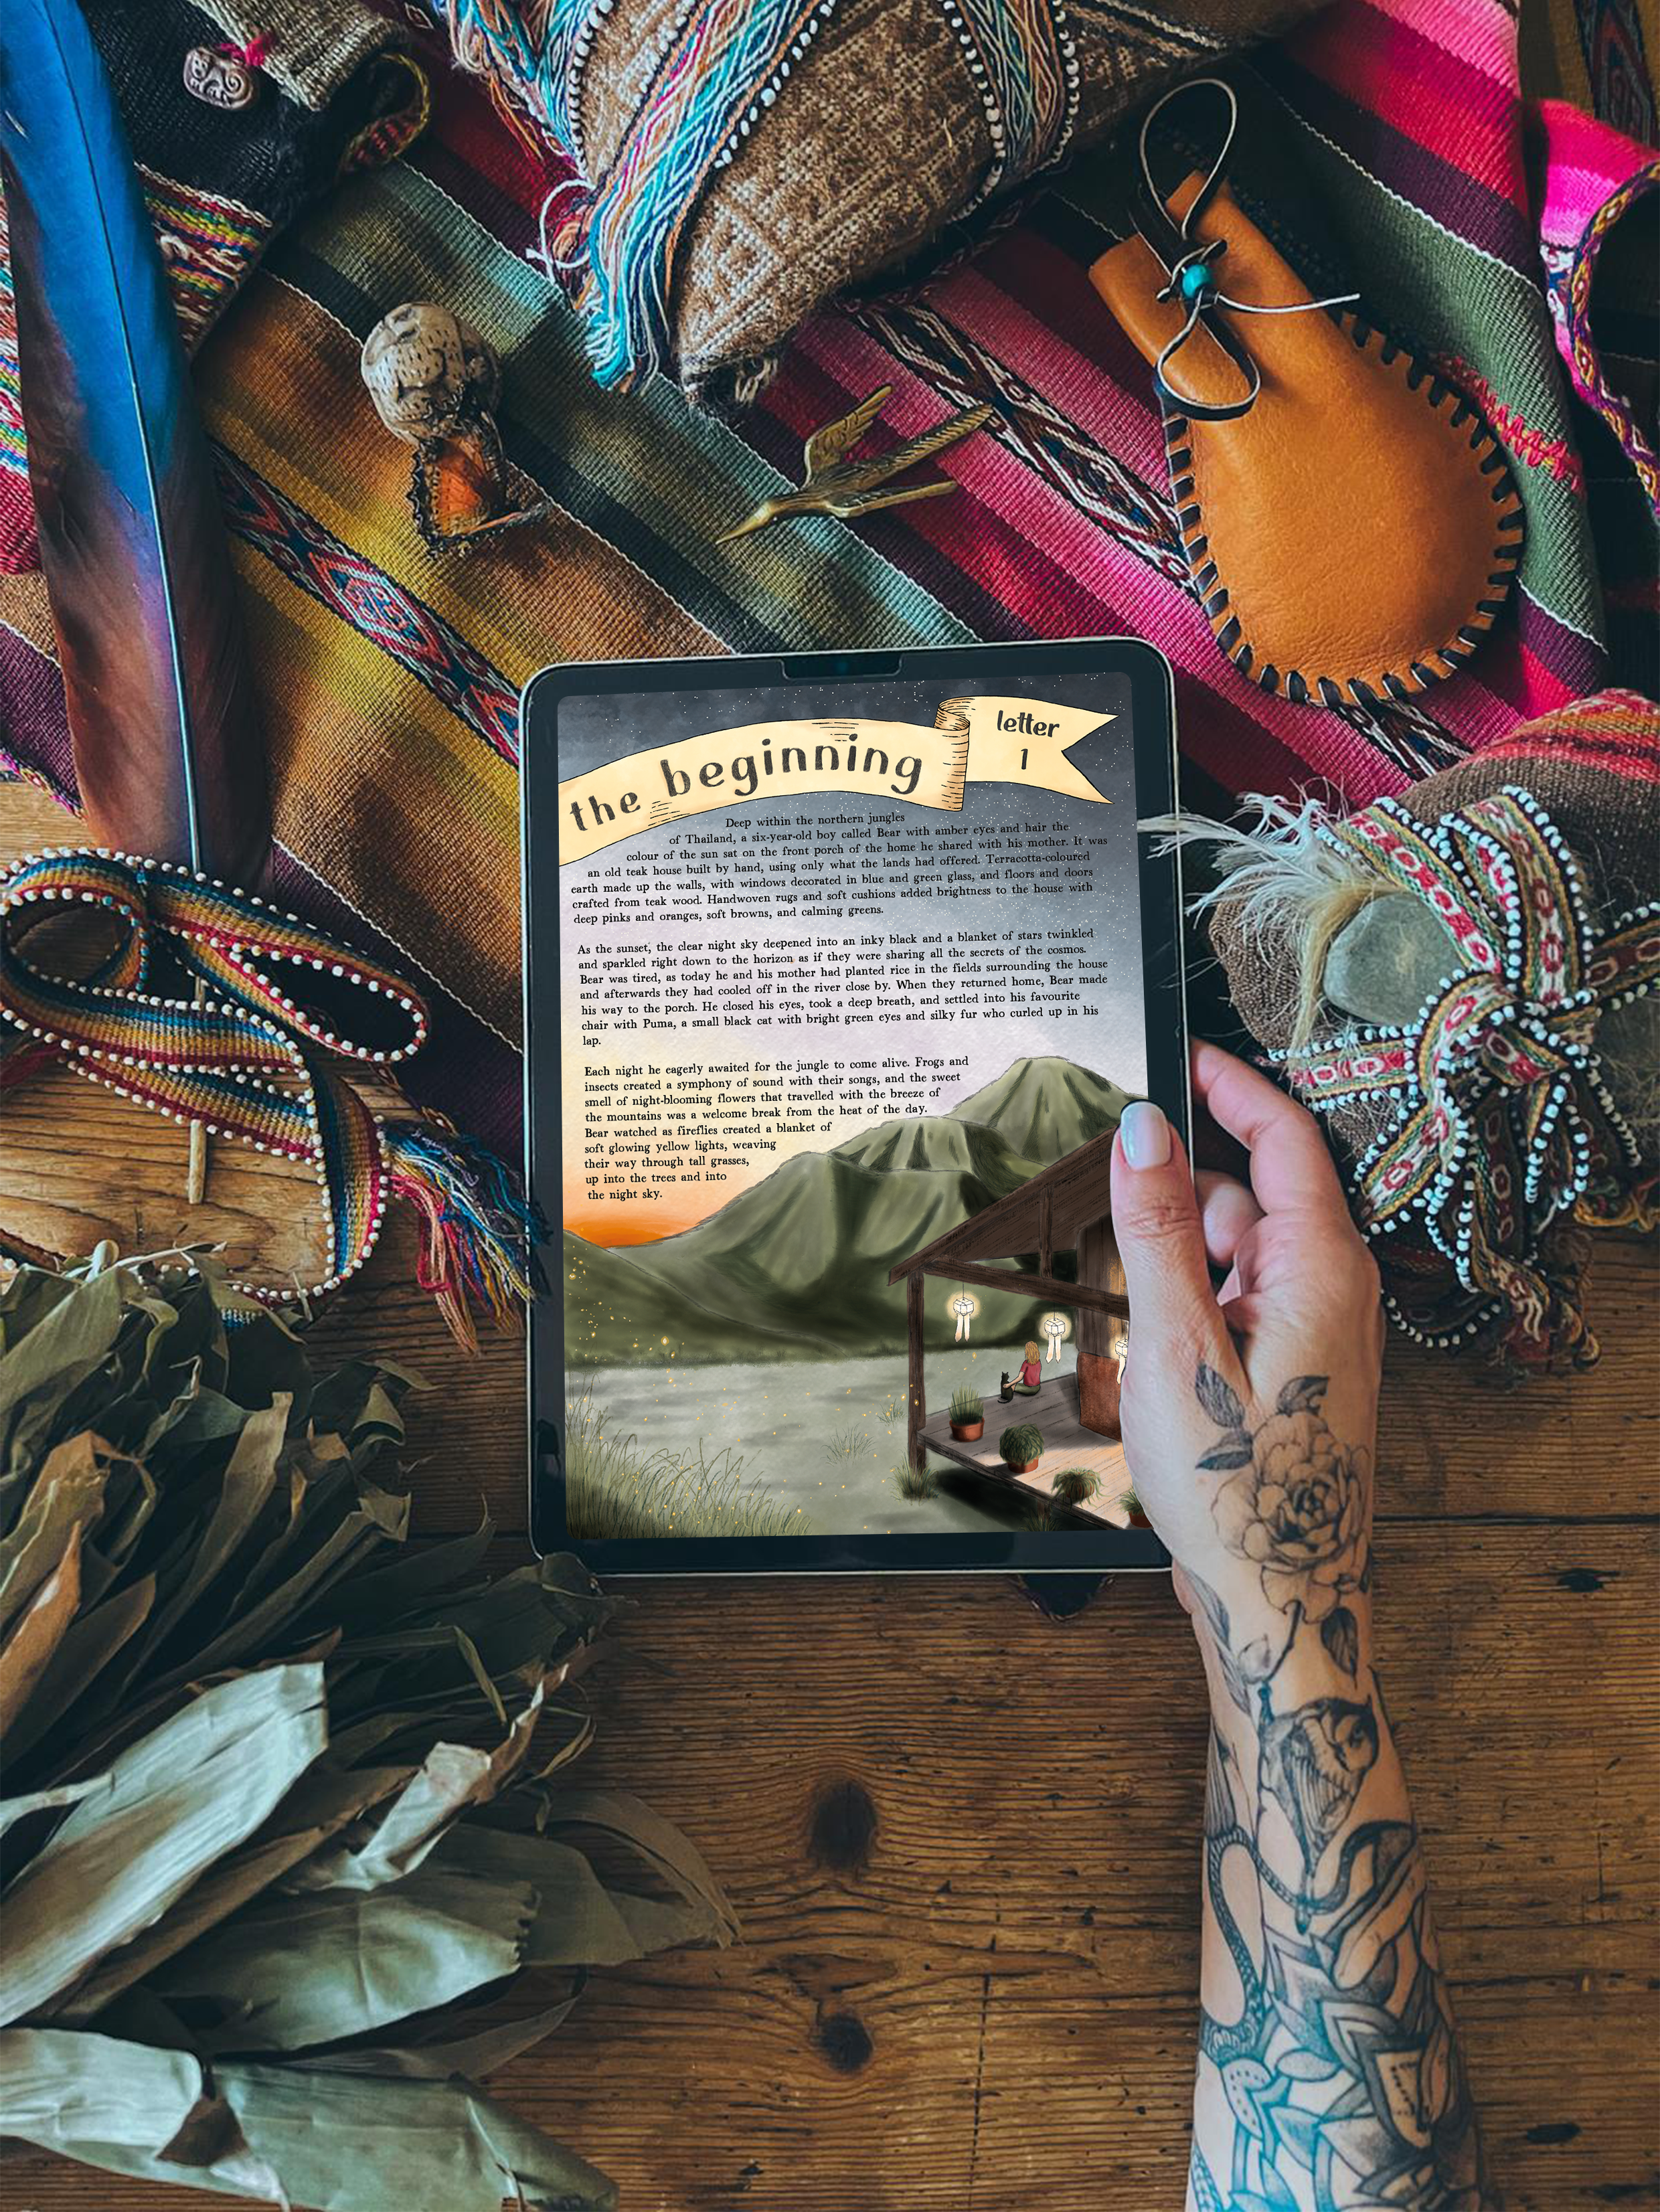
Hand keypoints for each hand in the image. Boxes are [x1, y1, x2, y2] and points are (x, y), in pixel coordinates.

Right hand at [1108, 1043, 1383, 1632]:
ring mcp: (1321, 1326)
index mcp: (1321, 1265)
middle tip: (1113, 1207)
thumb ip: (1154, 1228)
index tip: (1174, 1054)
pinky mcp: (1299, 1363)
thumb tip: (1141, 1127)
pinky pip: (1244, 1293)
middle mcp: (1335, 1285)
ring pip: (1243, 1245)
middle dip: (1182, 1188)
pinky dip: (1197, 1293)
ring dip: (1183, 1252)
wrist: (1279, 1597)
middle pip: (1254, 1189)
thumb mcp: (1173, 1343)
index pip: (1282, 1135)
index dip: (1227, 1085)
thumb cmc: (1233, 1485)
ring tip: (1137, 1316)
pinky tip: (1159, 1341)